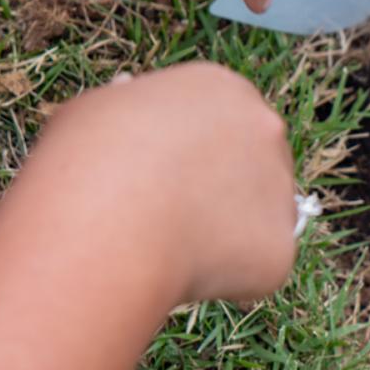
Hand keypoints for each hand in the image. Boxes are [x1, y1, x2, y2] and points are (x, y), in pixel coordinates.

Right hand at [44, 63, 296, 303]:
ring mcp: (281, 186)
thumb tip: (125, 100)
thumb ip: (125, 109)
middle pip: (248, 166)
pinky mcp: (282, 246)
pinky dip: (223, 281)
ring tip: (167, 248)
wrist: (109, 220)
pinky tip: (184, 278)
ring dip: (221, 237)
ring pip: (254, 220)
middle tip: (167, 220)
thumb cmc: (87, 161)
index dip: (187, 156)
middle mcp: (265, 127)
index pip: (218, 122)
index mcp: (222, 88)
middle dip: (217, 193)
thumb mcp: (95, 112)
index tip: (156, 179)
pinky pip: (254, 269)